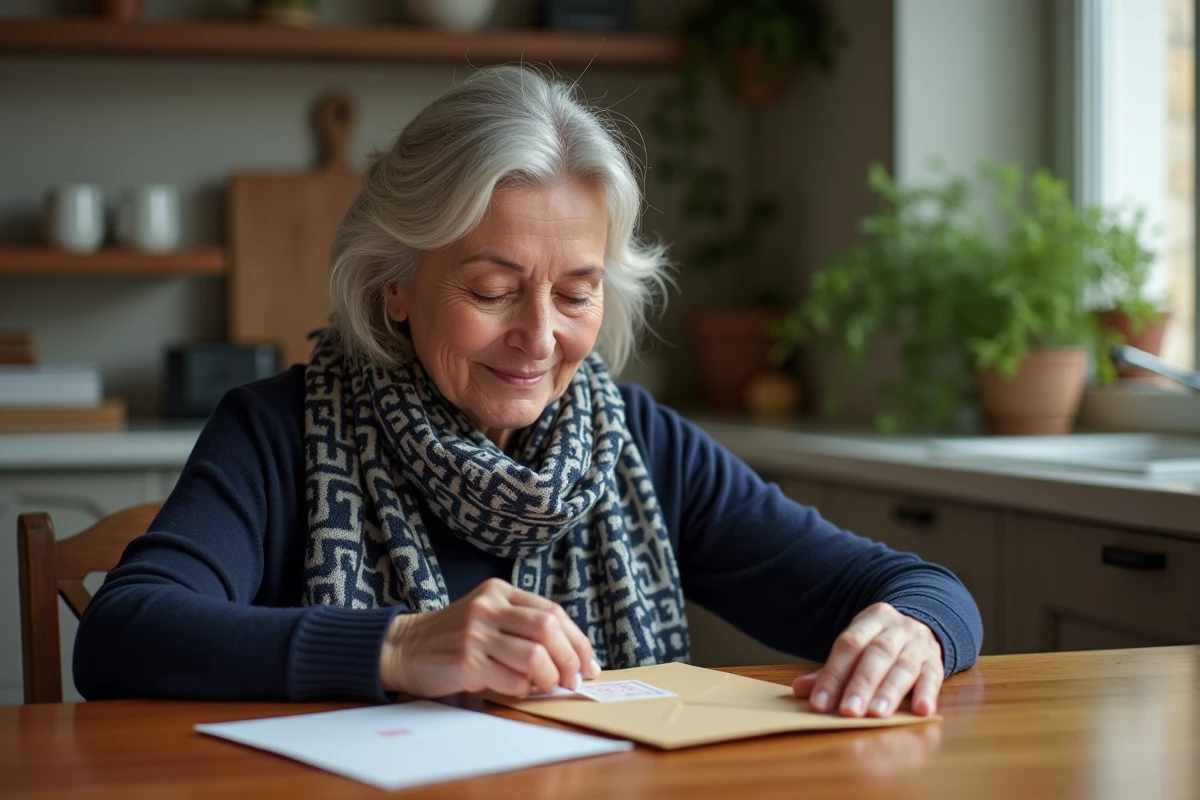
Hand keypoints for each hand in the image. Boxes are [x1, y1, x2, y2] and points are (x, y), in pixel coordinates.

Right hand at [379, 578, 600, 697]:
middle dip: (570, 659)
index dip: (578, 640)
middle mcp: (489, 607)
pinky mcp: (466, 660)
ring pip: (535, 654)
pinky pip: (512, 679)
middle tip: (574, 680)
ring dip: (550, 678)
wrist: (403, 648)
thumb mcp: (487, 616)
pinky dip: (524, 689)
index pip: (553, 612)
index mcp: (499, 591)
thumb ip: (522, 625)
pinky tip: (518, 690)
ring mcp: (476, 632)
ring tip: (547, 687)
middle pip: (549, 629)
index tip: (589, 664)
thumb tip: (573, 656)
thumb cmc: (453, 638)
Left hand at [792, 603, 943, 717]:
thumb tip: (800, 689)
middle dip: (861, 684)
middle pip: (877, 654)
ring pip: (904, 666)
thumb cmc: (879, 644)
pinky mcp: (936, 662)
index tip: (819, 704)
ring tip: (877, 714)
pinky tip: (920, 710)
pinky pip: (934, 676)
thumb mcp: (855, 648)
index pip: (848, 644)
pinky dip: (927, 693)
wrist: (921, 626)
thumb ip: (830, 670)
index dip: (833, 674)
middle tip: (848, 711)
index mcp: (871, 619)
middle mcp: (897, 628)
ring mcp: (920, 644)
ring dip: (890, 691)